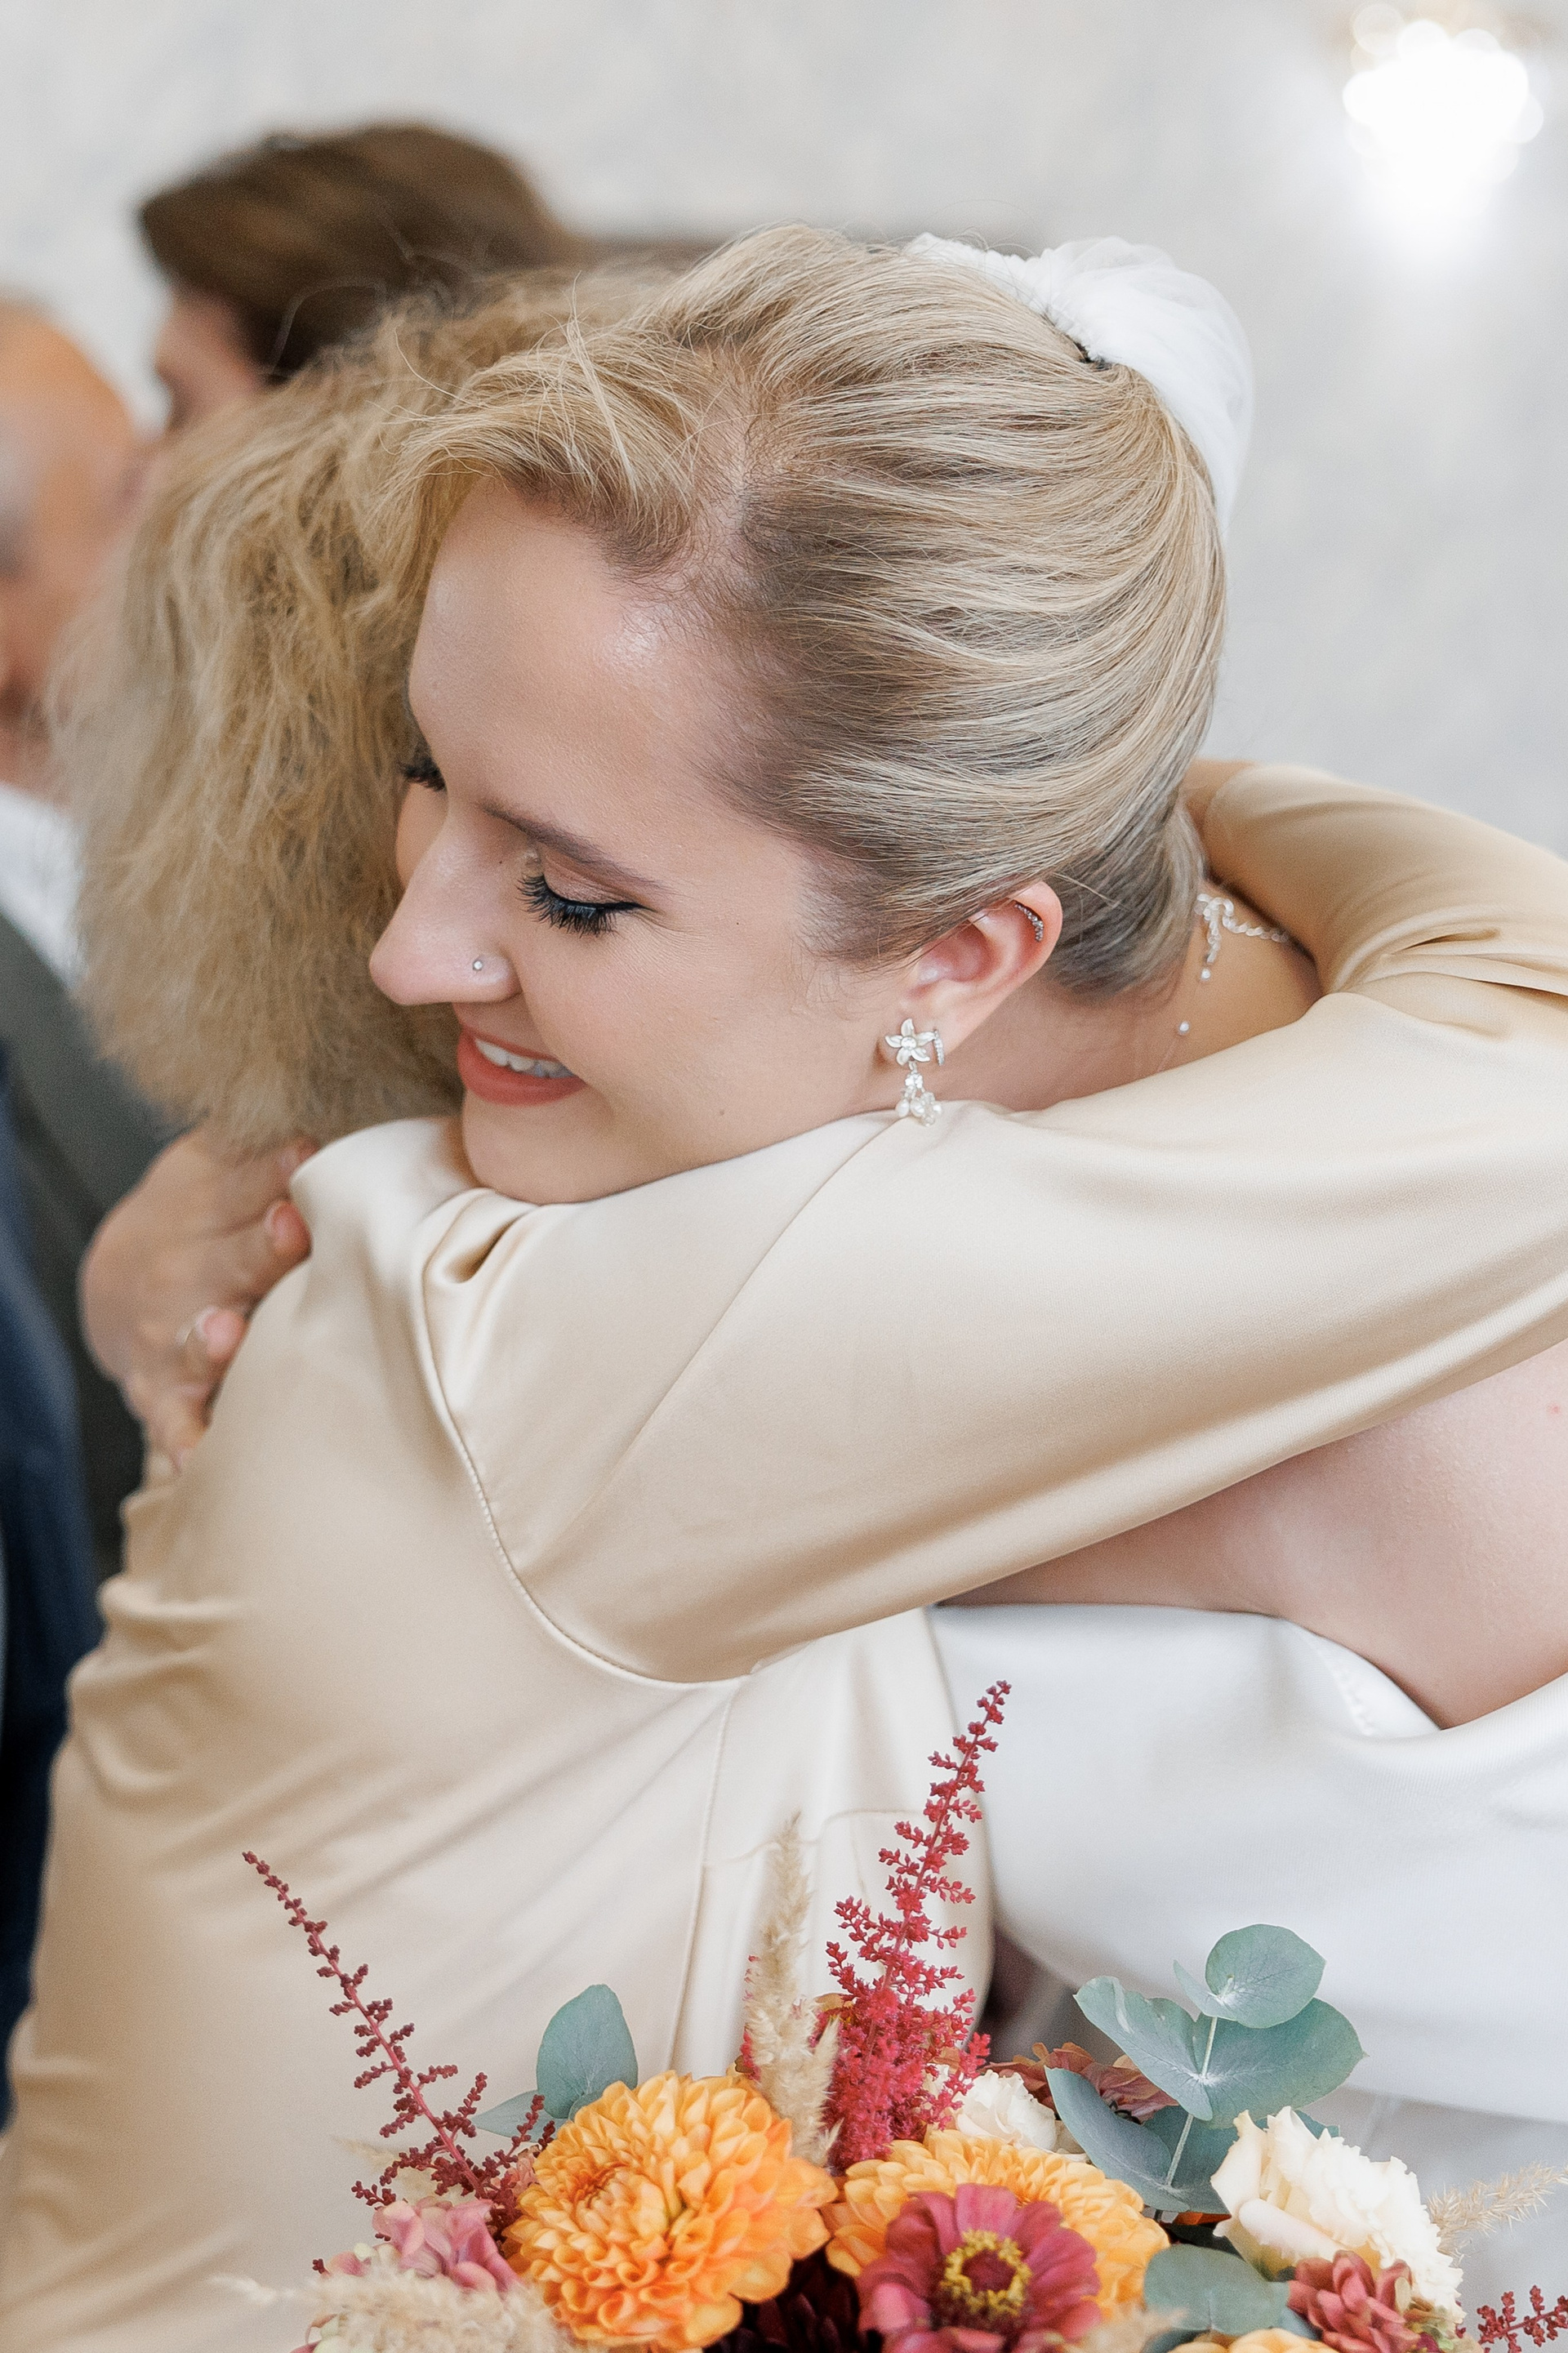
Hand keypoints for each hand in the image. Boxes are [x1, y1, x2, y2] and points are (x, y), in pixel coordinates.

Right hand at [81, 1128, 316, 1467]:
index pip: (238, 1184)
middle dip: (260, 1246)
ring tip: (229, 1332)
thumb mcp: (215, 1166)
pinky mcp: (163, 1395)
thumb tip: (345, 1105)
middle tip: (293, 1226)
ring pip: (195, 1341)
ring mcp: (172, 1337)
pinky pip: (175, 1424)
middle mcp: (184, 1271)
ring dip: (213, 1340)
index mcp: (202, 1204)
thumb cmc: (205, 1220)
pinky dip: (186, 1441)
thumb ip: (267, 1145)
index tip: (307, 1153)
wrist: (121, 1285)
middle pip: (228, 1258)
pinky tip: (202, 1456)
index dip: (273, 1170)